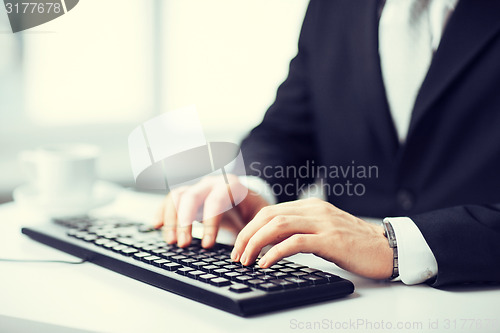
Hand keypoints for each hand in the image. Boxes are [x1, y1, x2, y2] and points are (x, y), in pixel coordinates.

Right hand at [155, 174, 268, 247]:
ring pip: (178, 197)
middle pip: (192, 196)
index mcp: (231, 186)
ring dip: (172, 219)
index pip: (217, 200)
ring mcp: (198, 187)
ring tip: (172, 241)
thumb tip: (253, 246)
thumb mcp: (260, 215)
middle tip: (183, 244)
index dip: (210, 223)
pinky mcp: (188, 195)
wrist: (246, 199)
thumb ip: (257, 226)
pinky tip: (156, 225)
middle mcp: (212, 183)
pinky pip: (171, 199)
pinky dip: (162, 211)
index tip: (207, 245)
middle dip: (185, 222)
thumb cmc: (253, 210)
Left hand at [230, 198, 392, 278]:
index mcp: (311, 206)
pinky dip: (275, 252)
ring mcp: (323, 223)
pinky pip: (295, 242)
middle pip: (269, 215)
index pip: (270, 211)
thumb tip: (272, 243)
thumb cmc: (356, 244)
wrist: (387, 249)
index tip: (240, 245)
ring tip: (246, 260)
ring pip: (278, 225)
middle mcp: (315, 210)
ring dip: (255, 243)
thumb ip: (301, 230)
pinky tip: (265, 263)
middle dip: (247, 235)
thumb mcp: (324, 231)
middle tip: (237, 254)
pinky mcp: (330, 240)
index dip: (250, 228)